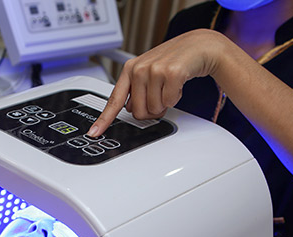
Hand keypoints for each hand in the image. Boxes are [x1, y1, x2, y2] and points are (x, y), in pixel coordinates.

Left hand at [88, 29, 225, 136]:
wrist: (197, 46)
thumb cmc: (173, 61)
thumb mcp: (148, 72)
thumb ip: (136, 90)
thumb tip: (129, 109)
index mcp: (130, 70)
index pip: (114, 100)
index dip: (104, 119)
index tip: (95, 132)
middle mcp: (139, 69)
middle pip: (138, 113)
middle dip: (152, 110)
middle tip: (160, 95)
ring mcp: (154, 70)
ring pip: (154, 109)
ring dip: (165, 103)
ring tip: (169, 86)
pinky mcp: (171, 73)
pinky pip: (169, 102)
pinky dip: (176, 97)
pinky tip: (177, 84)